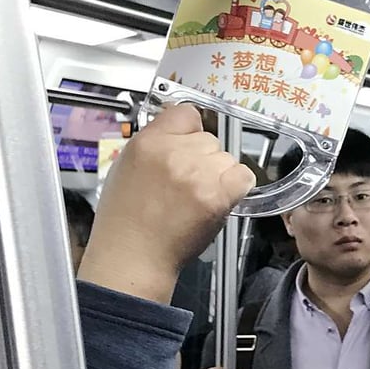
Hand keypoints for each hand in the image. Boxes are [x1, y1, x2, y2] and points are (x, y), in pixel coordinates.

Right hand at [78, 104, 254, 303]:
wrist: (134, 255)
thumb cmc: (126, 220)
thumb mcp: (127, 166)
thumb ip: (155, 144)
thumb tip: (180, 132)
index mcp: (148, 142)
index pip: (186, 113)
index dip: (190, 131)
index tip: (189, 143)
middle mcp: (174, 153)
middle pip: (209, 139)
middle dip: (203, 158)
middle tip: (186, 184)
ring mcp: (197, 174)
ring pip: (226, 158)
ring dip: (219, 175)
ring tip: (197, 197)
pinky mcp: (216, 196)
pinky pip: (243, 176)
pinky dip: (237, 187)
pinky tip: (219, 198)